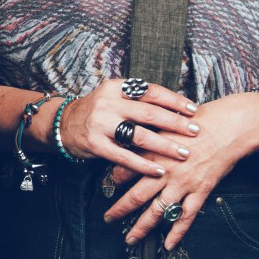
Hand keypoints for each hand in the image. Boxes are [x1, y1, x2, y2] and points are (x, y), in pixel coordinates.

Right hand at [59, 77, 199, 183]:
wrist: (63, 124)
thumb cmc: (98, 111)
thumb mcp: (114, 97)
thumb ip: (139, 100)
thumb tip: (176, 107)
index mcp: (116, 88)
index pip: (151, 91)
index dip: (174, 100)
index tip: (193, 109)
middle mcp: (108, 103)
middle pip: (149, 113)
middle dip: (175, 123)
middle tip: (196, 131)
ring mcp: (101, 124)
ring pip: (139, 135)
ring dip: (165, 146)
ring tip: (184, 153)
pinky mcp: (95, 144)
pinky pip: (124, 156)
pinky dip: (144, 165)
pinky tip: (159, 170)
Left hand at [106, 90, 258, 249]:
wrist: (229, 127)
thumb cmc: (199, 120)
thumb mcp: (166, 120)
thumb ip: (148, 131)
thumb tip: (132, 135)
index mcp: (153, 150)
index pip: (125, 169)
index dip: (114, 178)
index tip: (108, 184)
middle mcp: (165, 170)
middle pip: (136, 196)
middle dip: (120, 209)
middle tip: (107, 219)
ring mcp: (183, 183)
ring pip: (157, 211)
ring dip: (142, 227)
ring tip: (130, 238)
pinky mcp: (200, 191)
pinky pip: (186, 217)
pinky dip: (177, 232)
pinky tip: (168, 245)